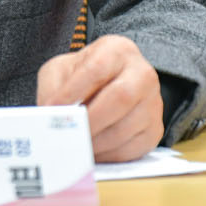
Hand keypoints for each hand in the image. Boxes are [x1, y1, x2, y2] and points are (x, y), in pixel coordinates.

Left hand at [36, 34, 162, 161]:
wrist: (110, 86)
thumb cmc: (82, 77)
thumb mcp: (62, 70)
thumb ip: (53, 88)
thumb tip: (51, 116)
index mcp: (117, 50)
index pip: (96, 69)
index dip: (73, 92)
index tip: (52, 109)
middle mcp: (142, 73)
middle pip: (120, 97)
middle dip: (88, 120)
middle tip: (66, 134)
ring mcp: (153, 103)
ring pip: (125, 127)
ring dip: (95, 142)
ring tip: (74, 145)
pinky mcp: (154, 130)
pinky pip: (132, 149)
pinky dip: (107, 155)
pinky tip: (91, 151)